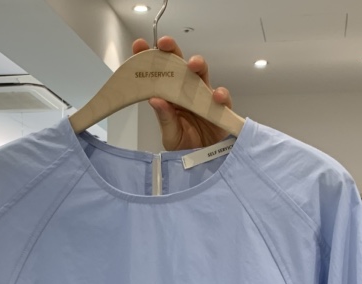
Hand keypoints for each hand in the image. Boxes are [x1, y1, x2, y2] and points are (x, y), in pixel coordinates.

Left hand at [132, 35, 233, 150]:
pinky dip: (220, 94)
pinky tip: (215, 96)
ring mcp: (203, 97)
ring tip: (192, 65)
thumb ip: (165, 119)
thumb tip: (154, 100)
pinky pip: (222, 98)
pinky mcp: (219, 108)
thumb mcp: (170, 136)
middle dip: (172, 52)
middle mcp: (186, 92)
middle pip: (179, 66)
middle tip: (165, 43)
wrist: (204, 162)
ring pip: (201, 74)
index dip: (150, 58)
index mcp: (170, 97)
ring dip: (198, 65)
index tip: (139, 46)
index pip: (159, 74)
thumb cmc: (185, 147)